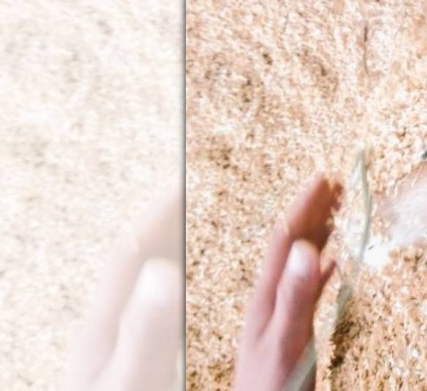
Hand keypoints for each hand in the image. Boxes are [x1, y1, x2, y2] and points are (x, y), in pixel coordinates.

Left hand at [61, 187, 183, 390]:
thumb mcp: (133, 376)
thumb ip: (146, 329)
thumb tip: (164, 271)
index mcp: (106, 324)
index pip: (131, 253)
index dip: (157, 216)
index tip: (184, 183)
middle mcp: (105, 328)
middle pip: (133, 262)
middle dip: (162, 225)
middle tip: (191, 194)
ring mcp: (110, 345)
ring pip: (138, 284)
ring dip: (163, 253)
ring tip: (189, 231)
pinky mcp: (120, 362)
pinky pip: (146, 308)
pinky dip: (166, 287)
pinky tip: (177, 297)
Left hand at [233, 175, 341, 390]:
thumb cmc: (271, 387)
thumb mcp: (287, 339)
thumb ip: (297, 297)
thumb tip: (308, 249)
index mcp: (267, 296)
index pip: (285, 239)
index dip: (303, 206)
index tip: (324, 180)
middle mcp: (270, 299)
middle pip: (291, 244)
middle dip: (312, 211)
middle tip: (336, 186)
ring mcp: (278, 313)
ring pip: (298, 262)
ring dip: (317, 233)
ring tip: (336, 211)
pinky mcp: (289, 328)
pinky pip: (307, 286)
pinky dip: (322, 268)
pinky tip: (331, 265)